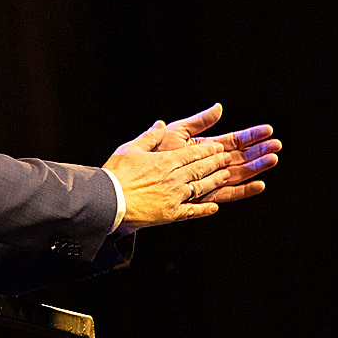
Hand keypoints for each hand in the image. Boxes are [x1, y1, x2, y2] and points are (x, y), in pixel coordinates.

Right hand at [103, 121, 231, 229]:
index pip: (193, 154)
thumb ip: (149, 136)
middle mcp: (174, 178)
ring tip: (226, 176)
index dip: (208, 150)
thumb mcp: (130, 149)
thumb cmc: (117, 173)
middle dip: (216, 162)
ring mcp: (175, 196)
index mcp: (165, 161)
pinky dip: (204, 209)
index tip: (219, 147)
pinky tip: (214, 207)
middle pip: (201, 168)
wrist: (109, 201)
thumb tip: (160, 124)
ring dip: (215, 181)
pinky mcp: (172, 214)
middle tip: (228, 158)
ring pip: (201, 187)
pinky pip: (192, 211)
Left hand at [147, 102, 280, 203]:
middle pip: (241, 157)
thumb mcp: (178, 132)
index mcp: (206, 147)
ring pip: (239, 173)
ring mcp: (209, 180)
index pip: (234, 140)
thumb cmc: (154, 153)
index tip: (268, 130)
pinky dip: (244, 190)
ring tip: (273, 159)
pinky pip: (228, 193)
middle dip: (259, 151)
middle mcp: (211, 164)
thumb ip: (199, 121)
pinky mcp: (205, 195)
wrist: (139, 177)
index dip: (251, 135)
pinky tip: (259, 184)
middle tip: (277, 145)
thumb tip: (219, 107)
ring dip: (256, 168)